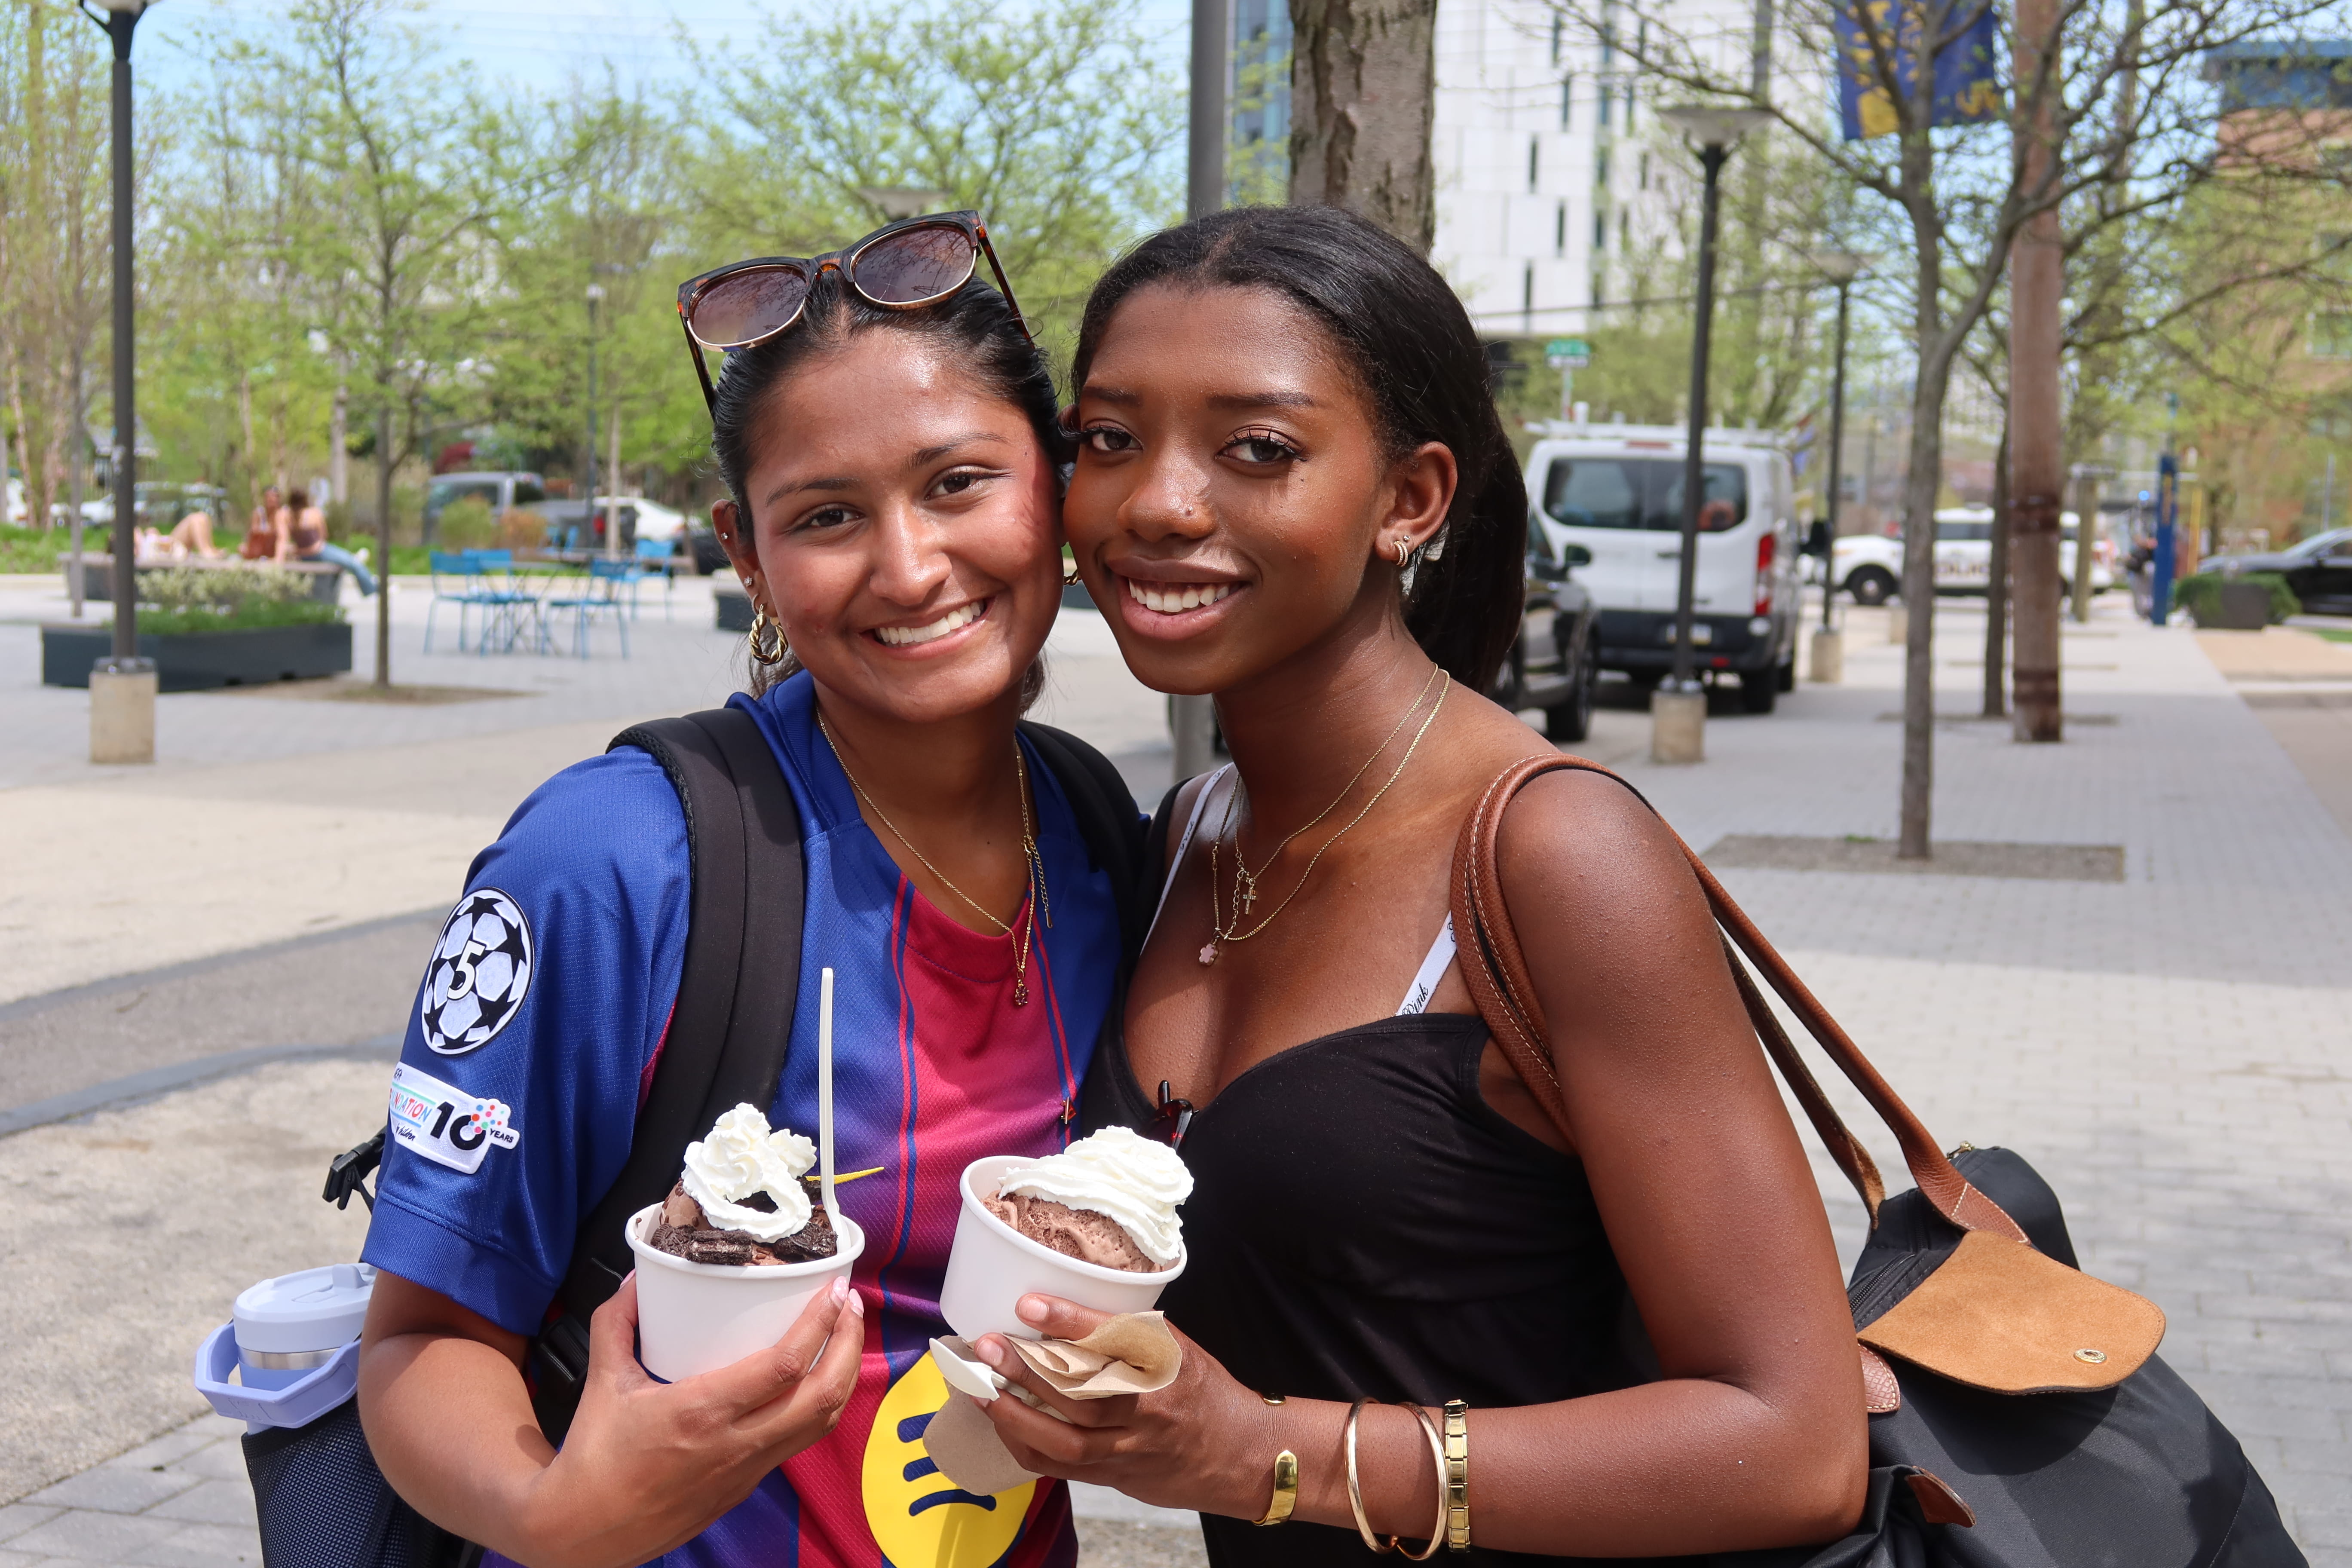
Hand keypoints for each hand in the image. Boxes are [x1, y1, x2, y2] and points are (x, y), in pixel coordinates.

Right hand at [518, 1273, 864, 1565]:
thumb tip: (637, 1280)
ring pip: (820, 1423)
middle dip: (849, 1344)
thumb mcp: (603, 1382)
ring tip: (844, 1336)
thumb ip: (617, 1324)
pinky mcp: (745, 1487)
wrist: (584, 1532)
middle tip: (851, 1305)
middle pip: (822, 1394)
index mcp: (702, 1413)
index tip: (834, 1290)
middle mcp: (735, 1443)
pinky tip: (813, 1380)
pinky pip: (797, 1442)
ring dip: (843, 1375)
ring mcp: (746, 1470)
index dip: (820, 1325)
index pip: (785, 1365)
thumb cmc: (594, 1457)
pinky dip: (818, 1407)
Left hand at [971, 1293, 1274, 1519]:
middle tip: (987, 1345)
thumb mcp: (1176, 1349)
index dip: (1068, 1320)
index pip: (1113, 1341)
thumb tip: (1061, 1313)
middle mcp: (1149, 1410)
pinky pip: (1064, 1468)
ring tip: (980, 1391)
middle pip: (1079, 1393)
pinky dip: (1028, 1447)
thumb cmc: (1202, 1391)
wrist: (1240, 1454)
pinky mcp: (1118, 1477)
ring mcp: (1131, 1450)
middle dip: (1027, 1368)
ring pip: (1065, 1439)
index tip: (1028, 1303)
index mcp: (1167, 1366)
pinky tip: (1003, 1426)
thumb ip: (1127, 1333)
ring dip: (1015, 1415)